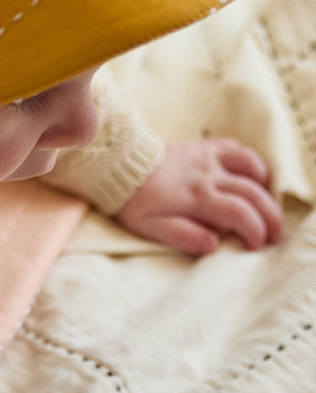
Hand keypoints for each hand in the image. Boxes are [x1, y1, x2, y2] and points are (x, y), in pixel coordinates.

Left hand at [116, 138, 282, 254]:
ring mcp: (207, 158)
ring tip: (267, 204)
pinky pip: (236, 148)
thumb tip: (213, 245)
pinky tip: (254, 177)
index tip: (256, 244)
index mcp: (195, 198)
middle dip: (271, 215)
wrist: (118, 166)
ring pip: (251, 166)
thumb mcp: (149, 227)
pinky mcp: (204, 147)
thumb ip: (182, 236)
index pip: (239, 213)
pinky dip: (252, 162)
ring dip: (266, 186)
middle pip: (253, 193)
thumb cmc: (134, 202)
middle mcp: (207, 176)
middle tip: (274, 234)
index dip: (255, 230)